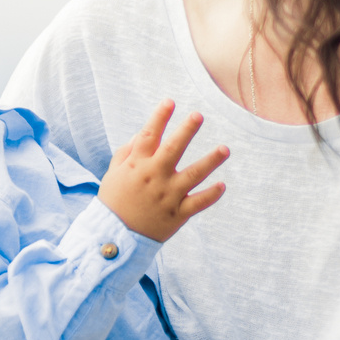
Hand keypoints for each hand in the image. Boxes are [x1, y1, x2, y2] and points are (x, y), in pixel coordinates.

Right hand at [98, 101, 229, 242]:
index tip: (170, 101)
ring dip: (210, 161)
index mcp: (137, 165)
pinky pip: (198, 203)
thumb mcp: (114, 173)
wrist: (115, 238)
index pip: (149, 135)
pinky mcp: (177, 214)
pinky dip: (211, 195)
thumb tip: (144, 132)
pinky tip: (222, 185)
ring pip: (193, 175)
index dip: (159, 117)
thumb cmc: (114, 201)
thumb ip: (128, 151)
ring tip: (225, 149)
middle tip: (198, 115)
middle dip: (186, 131)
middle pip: (173, 149)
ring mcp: (167, 196)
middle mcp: (154, 177)